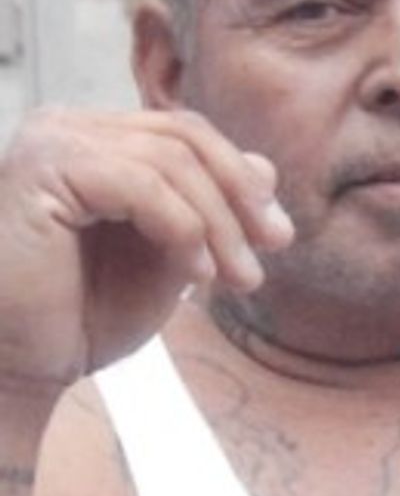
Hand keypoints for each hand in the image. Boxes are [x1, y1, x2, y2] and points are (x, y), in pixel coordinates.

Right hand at [0, 107, 292, 392]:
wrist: (16, 368)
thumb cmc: (82, 315)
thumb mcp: (170, 255)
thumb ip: (211, 208)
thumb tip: (268, 168)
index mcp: (95, 139)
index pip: (186, 135)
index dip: (240, 178)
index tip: (277, 235)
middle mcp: (69, 127)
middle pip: (185, 137)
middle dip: (238, 196)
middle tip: (272, 248)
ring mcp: (54, 140)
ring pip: (172, 160)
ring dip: (218, 222)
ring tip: (236, 277)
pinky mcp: (45, 168)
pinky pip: (142, 183)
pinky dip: (183, 227)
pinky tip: (197, 274)